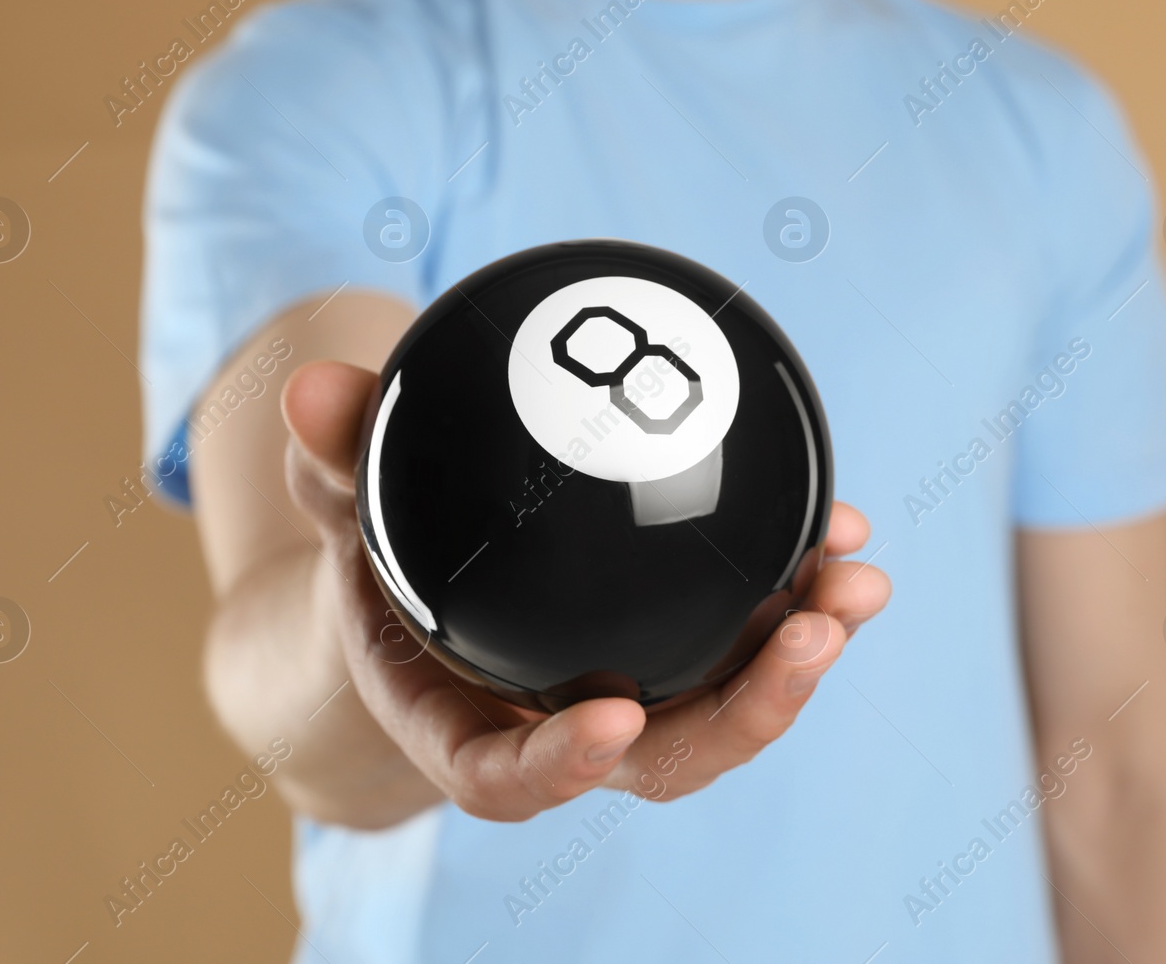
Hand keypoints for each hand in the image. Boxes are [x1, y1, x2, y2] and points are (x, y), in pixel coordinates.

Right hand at [281, 360, 890, 821]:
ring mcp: (631, 696)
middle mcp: (560, 728)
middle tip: (815, 628)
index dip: (559, 762)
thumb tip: (307, 390)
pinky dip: (800, 599)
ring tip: (858, 580)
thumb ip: (337, 463)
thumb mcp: (349, 509)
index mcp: (462, 725)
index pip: (505, 775)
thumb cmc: (383, 563)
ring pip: (727, 709)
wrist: (427, 597)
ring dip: (802, 656)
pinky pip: (749, 643)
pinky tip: (843, 534)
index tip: (612, 717)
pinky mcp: (679, 655)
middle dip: (748, 709)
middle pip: (662, 757)